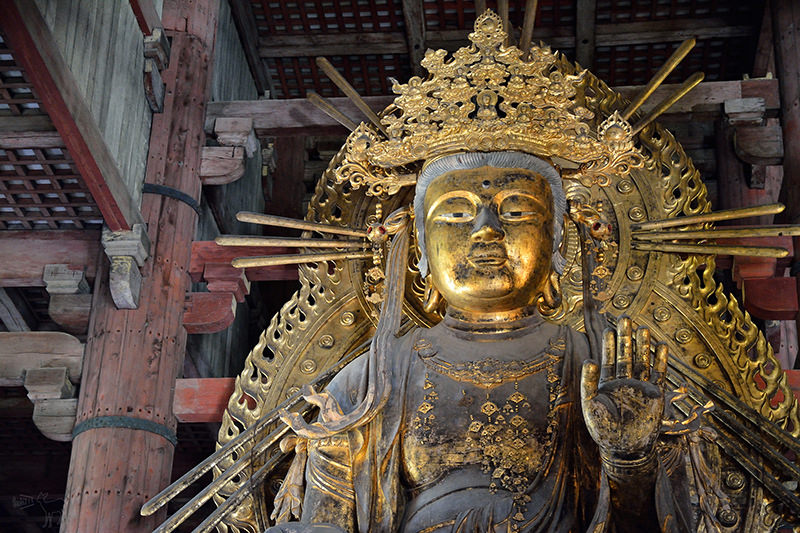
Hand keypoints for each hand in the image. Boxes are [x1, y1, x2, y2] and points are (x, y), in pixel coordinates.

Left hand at [580, 317, 667, 459]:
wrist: (624, 449)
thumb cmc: (603, 430)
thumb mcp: (591, 404)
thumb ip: (589, 382)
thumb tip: (588, 360)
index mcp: (607, 384)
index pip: (608, 359)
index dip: (608, 344)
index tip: (608, 328)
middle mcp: (623, 382)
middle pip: (625, 355)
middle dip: (625, 338)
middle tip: (625, 318)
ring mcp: (639, 388)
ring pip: (642, 361)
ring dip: (643, 345)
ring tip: (643, 328)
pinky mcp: (654, 396)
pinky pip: (658, 375)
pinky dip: (660, 361)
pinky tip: (661, 346)